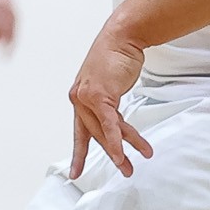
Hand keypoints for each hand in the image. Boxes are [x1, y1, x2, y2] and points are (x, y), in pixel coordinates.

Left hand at [66, 26, 151, 177]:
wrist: (122, 37)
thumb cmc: (116, 56)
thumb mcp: (108, 83)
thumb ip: (107, 103)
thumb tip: (115, 120)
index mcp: (79, 98)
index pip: (80, 131)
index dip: (79, 153)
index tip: (75, 172)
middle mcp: (79, 99)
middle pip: (96, 135)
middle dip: (111, 155)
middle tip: (124, 169)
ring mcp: (87, 98)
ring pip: (106, 131)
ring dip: (122, 149)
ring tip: (135, 161)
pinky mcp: (100, 96)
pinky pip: (111, 124)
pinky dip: (117, 140)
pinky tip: (124, 151)